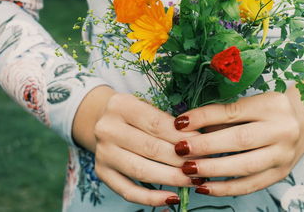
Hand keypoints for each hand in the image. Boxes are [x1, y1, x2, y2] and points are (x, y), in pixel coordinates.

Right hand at [73, 86, 198, 206]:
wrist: (101, 119)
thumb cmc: (134, 113)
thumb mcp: (147, 106)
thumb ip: (168, 121)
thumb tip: (198, 141)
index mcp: (120, 106)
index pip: (156, 124)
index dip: (181, 136)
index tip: (201, 144)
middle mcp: (107, 129)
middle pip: (150, 148)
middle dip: (180, 159)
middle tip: (201, 166)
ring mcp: (103, 153)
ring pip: (141, 171)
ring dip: (171, 178)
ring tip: (192, 181)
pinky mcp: (102, 172)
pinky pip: (128, 191)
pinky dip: (151, 198)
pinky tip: (172, 198)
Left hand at [172, 76, 303, 196]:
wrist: (303, 124)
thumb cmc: (268, 111)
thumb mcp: (251, 104)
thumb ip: (224, 115)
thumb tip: (188, 127)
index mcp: (272, 105)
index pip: (233, 112)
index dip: (204, 117)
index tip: (179, 123)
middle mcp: (282, 129)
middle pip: (240, 139)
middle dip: (206, 145)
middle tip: (180, 149)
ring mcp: (284, 154)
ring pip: (245, 165)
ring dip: (213, 169)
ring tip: (188, 170)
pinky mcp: (281, 173)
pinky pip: (251, 184)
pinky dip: (225, 188)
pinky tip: (205, 187)